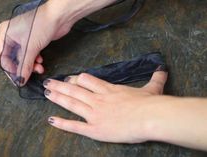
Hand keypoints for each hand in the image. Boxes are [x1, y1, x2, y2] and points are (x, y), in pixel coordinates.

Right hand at [0, 0, 116, 85]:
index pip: (2, 58)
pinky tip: (41, 61)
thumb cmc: (42, 24)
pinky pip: (31, 55)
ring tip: (39, 68)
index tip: (18, 80)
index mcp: (5, 34)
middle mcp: (11, 36)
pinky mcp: (33, 41)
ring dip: (31, 65)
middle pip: (13, 59)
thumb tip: (21, 80)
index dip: (10, 70)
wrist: (59, 17)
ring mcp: (22, 38)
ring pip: (23, 58)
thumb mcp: (31, 47)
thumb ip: (25, 65)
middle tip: (29, 75)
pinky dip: (35, 60)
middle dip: (22, 68)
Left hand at [43, 71, 167, 142]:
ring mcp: (95, 114)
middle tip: (48, 82)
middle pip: (75, 89)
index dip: (77, 79)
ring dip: (57, 98)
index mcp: (109, 90)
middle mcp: (99, 99)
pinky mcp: (95, 129)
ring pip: (71, 103)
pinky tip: (51, 119)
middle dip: (60, 86)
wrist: (151, 117)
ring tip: (45, 93)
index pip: (88, 80)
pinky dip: (62, 123)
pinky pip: (75, 126)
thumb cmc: (151, 103)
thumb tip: (162, 70)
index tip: (70, 78)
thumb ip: (155, 78)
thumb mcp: (153, 88)